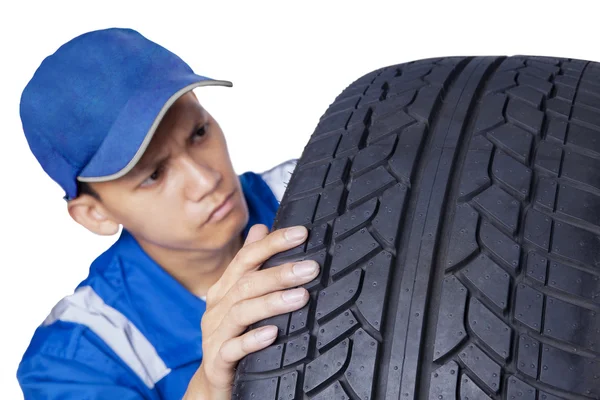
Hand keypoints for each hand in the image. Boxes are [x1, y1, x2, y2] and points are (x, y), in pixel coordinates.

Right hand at [183, 224, 318, 399]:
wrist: (213, 382)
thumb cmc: (233, 334)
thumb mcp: (240, 296)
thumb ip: (250, 265)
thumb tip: (261, 228)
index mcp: (224, 289)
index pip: (246, 258)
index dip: (272, 243)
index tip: (302, 233)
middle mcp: (217, 308)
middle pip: (246, 283)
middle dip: (279, 273)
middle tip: (311, 268)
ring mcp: (215, 334)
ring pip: (241, 312)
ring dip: (272, 303)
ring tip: (301, 297)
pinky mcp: (217, 361)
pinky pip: (233, 349)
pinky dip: (252, 340)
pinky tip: (273, 334)